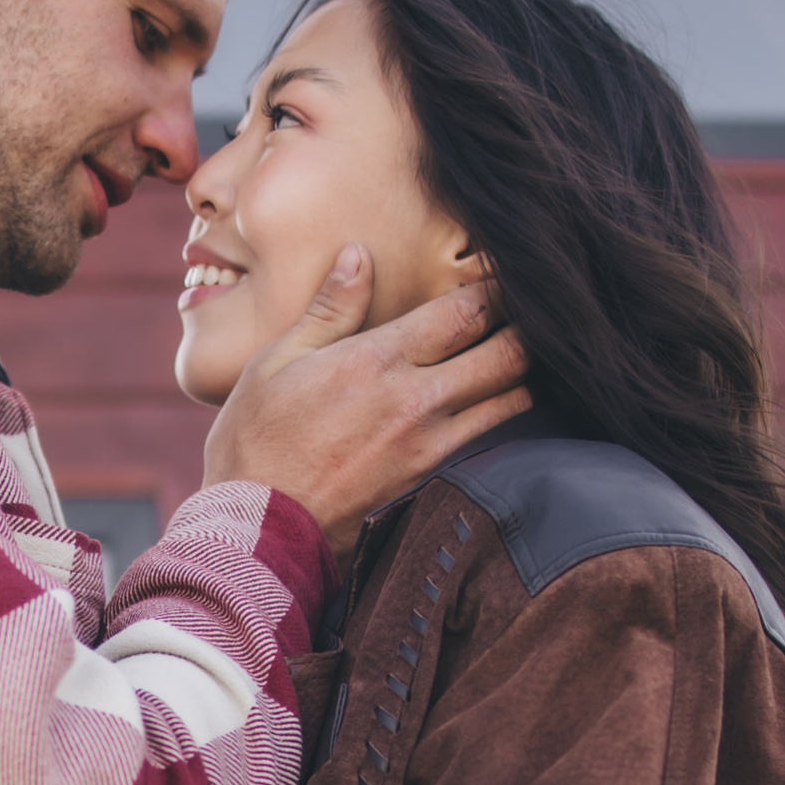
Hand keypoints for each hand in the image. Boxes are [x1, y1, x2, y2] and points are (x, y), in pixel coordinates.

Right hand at [202, 247, 529, 550]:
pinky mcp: (431, 478)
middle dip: (526, 328)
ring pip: (510, 398)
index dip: (495, 288)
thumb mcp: (275, 362)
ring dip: (522, 372)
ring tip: (520, 351)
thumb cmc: (255, 443)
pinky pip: (488, 436)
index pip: (466, 311)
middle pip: (507, 354)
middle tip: (530, 311)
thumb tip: (358, 255)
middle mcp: (416, 400)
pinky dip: (502, 412)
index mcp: (378, 360)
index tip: (502, 275)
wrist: (255, 529)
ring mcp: (430, 444)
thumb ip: (329, 310)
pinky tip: (498, 398)